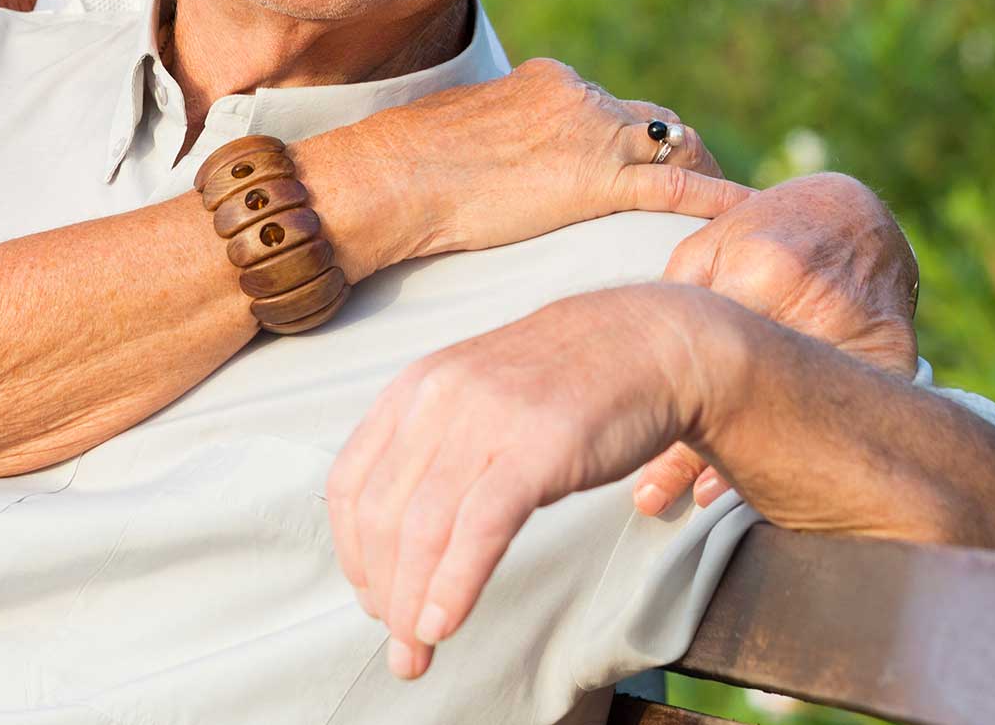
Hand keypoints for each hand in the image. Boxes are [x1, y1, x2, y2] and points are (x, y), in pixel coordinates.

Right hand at [294, 59, 749, 281]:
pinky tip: (752, 216)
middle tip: (700, 194)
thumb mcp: (462, 133)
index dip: (633, 141)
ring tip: (726, 213)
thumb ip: (501, 139)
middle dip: (677, 157)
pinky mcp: (599, 179)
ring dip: (702, 178)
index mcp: (545, 81)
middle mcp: (578, 95)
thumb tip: (501, 168)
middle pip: (652, 125)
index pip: (611, 108)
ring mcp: (593, 132)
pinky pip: (680, 188)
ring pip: (675, 147)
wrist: (390, 178)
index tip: (641, 166)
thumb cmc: (405, 166)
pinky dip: (721, 200)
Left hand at [327, 283, 731, 681]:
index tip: (370, 597)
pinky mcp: (535, 448)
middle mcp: (436, 400)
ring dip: (412, 602)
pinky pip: (479, 528)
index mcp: (412, 390)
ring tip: (416, 651)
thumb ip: (432, 445)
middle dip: (382, 592)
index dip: (352, 552)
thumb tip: (398, 529)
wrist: (645, 343)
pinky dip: (455, 585)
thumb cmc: (560, 382)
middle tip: (397, 647)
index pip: (350, 484)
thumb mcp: (473, 396)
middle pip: (382, 515)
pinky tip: (445, 623)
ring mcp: (485, 421)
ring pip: (423, 528)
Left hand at [633, 173, 917, 513]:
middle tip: (653, 499)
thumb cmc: (765, 228)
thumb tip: (646, 354)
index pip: (708, 355)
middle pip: (751, 400)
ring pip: (800, 421)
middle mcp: (817, 306)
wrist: (853, 216)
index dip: (672, 412)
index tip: (641, 469)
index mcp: (764, 272)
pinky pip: (849, 417)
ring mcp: (864, 333)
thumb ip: (679, 294)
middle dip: (698, 457)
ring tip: (698, 497)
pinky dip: (810, 450)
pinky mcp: (896, 354)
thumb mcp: (709, 244)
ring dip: (751, 466)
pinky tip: (770, 487)